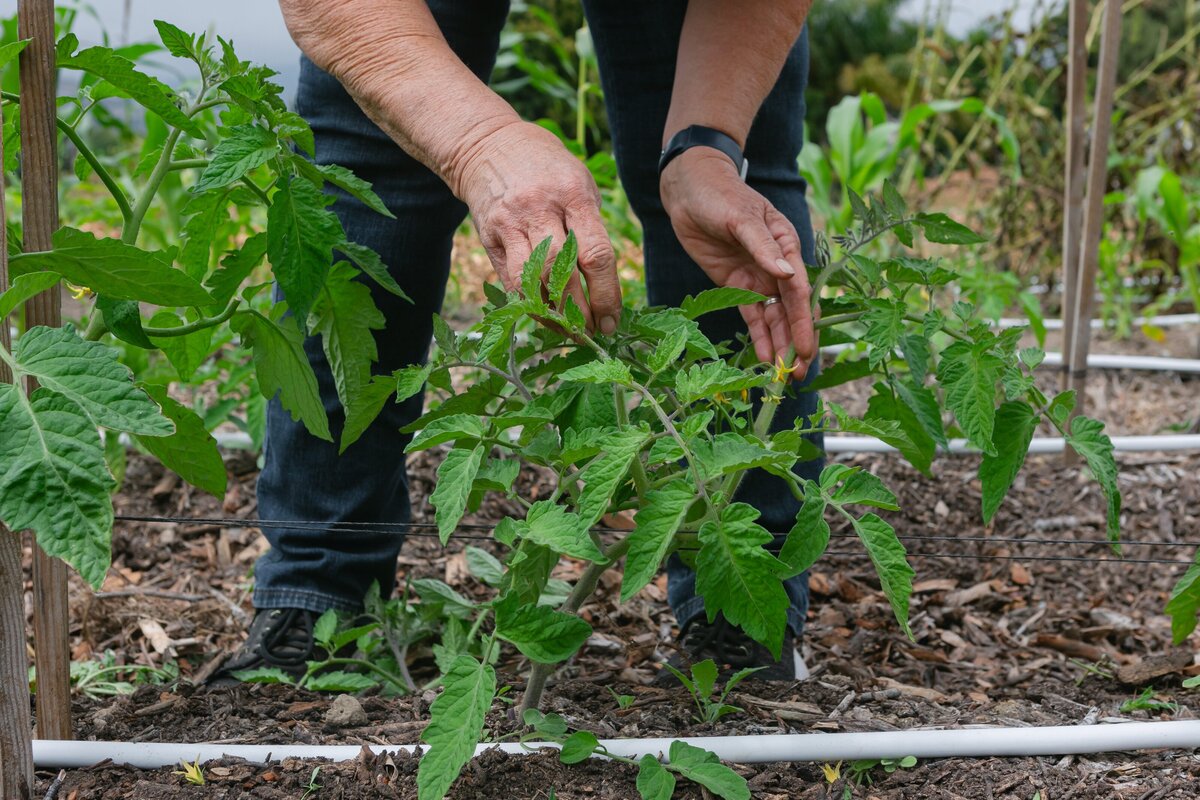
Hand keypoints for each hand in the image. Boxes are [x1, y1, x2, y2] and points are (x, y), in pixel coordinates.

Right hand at [453, 121, 621, 333]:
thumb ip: (592, 227)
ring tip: (569, 332)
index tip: (612, 320)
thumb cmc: (547, 168)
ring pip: (533, 281)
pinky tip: (543, 316)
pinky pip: (510, 281)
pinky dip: (529, 304)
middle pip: (564, 274)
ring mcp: (511, 224)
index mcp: (573, 195)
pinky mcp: (490, 236)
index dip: (606, 295)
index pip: (596, 255)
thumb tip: (605, 284)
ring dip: (553, 315)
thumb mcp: (579, 182)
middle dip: (581, 313)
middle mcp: (540, 209)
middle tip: (594, 334)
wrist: (488, 146)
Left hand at [660, 148, 815, 372]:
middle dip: (795, 341)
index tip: (804, 348)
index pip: (798, 290)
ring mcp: (757, 277)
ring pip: (773, 317)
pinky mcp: (736, 284)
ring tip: (783, 374)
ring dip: (779, 343)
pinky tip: (763, 356)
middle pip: (791, 310)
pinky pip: (751, 315)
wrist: (690, 188)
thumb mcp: (741, 218)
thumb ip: (763, 246)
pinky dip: (758, 335)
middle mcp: (776, 265)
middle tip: (798, 373)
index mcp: (786, 245)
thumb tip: (785, 273)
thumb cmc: (720, 194)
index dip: (803, 321)